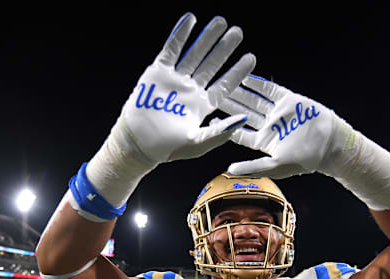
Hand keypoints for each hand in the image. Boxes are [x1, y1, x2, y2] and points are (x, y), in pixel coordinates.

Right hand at [81, 13, 255, 212]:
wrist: (138, 143)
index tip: (251, 58)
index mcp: (203, 105)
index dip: (237, 71)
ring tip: (221, 23)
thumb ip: (221, 131)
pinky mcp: (158, 72)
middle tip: (238, 32)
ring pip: (194, 54)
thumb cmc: (168, 148)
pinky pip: (171, 50)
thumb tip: (244, 119)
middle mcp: (191, 90)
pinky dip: (180, 35)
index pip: (224, 84)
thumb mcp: (199, 143)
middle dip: (225, 48)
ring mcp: (175, 80)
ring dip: (207, 38)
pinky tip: (190, 20)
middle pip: (212, 64)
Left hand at [219, 75, 353, 178]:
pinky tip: (245, 76)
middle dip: (229, 104)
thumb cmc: (305, 159)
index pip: (239, 132)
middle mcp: (268, 126)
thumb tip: (229, 170)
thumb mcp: (276, 166)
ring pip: (254, 100)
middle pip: (244, 113)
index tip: (211, 117)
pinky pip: (269, 89)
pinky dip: (258, 83)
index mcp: (263, 142)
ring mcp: (277, 112)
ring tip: (225, 81)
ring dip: (240, 92)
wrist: (330, 144)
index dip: (225, 125)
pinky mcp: (288, 100)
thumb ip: (252, 166)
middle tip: (212, 93)